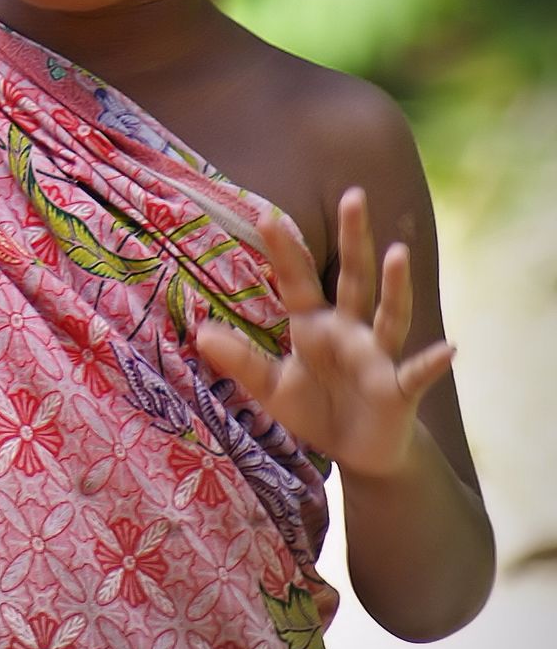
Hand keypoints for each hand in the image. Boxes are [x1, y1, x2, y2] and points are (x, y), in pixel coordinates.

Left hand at [196, 187, 454, 479]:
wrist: (358, 453)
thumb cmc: (315, 410)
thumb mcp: (271, 387)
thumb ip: (240, 360)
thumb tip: (200, 332)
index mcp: (315, 324)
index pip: (298, 280)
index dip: (284, 251)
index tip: (266, 215)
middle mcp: (350, 330)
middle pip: (353, 277)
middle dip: (354, 238)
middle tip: (352, 196)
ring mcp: (377, 356)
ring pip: (389, 314)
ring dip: (394, 285)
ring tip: (398, 253)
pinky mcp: (398, 389)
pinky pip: (417, 374)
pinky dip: (431, 363)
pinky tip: (449, 349)